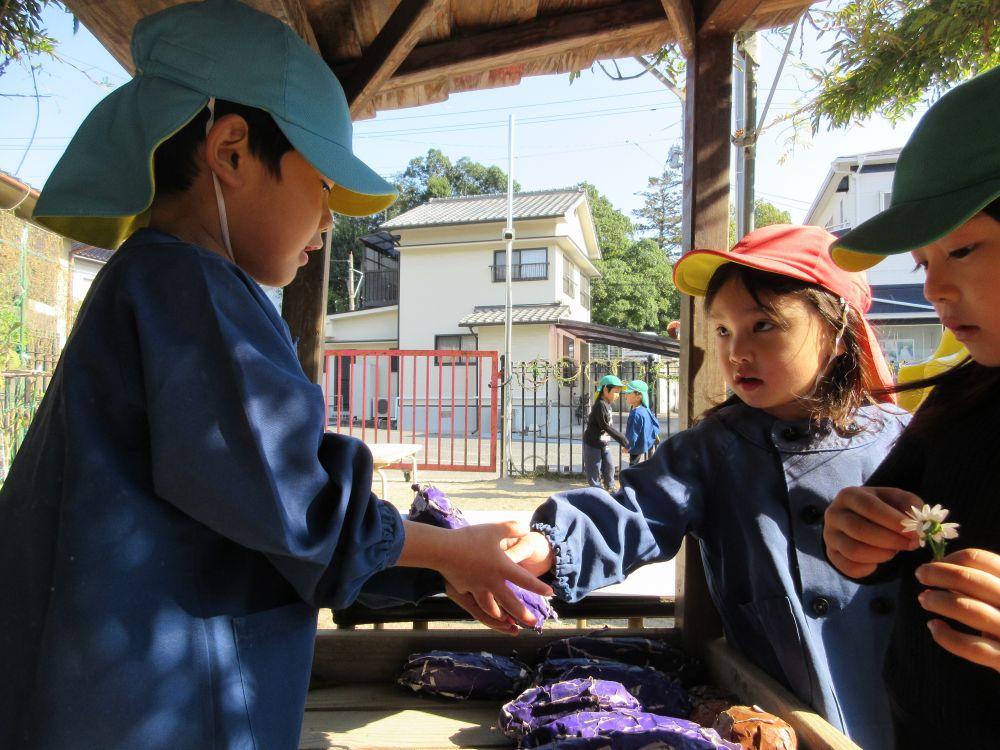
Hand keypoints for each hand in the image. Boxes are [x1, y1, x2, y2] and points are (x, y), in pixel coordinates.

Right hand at [399, 520, 551, 634]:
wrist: (444, 549)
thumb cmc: (471, 538)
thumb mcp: (495, 528)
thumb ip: (513, 528)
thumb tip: (525, 527)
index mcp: (502, 567)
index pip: (525, 580)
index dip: (539, 587)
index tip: (550, 593)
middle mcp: (492, 582)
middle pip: (511, 603)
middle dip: (523, 614)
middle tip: (534, 623)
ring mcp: (477, 589)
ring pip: (492, 610)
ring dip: (502, 619)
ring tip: (509, 624)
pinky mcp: (463, 591)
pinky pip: (476, 607)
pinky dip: (484, 614)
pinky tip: (488, 616)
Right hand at [823, 486, 920, 577]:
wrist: (858, 518)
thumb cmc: (882, 507)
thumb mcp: (897, 499)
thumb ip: (910, 505)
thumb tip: (917, 524)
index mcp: (850, 495)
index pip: (870, 507)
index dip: (894, 521)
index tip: (916, 533)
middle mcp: (834, 513)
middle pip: (860, 530)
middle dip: (891, 541)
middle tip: (911, 545)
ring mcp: (830, 535)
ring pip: (853, 551)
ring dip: (882, 555)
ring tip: (895, 551)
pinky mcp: (831, 554)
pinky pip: (849, 567)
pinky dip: (869, 568)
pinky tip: (878, 561)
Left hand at [915, 548, 999, 671]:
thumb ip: (985, 585)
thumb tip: (940, 570)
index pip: (981, 559)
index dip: (951, 558)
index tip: (934, 563)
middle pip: (970, 579)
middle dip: (938, 573)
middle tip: (920, 574)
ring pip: (969, 609)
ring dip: (938, 600)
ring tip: (924, 599)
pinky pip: (972, 647)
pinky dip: (947, 636)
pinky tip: (934, 627)